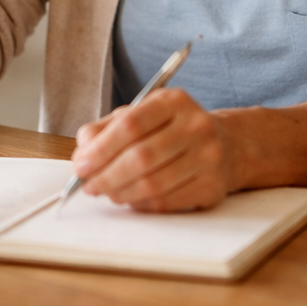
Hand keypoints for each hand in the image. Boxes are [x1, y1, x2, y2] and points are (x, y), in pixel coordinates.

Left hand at [71, 88, 240, 211]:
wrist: (226, 145)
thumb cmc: (170, 130)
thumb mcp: (140, 115)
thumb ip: (106, 129)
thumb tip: (83, 153)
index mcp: (173, 101)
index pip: (130, 125)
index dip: (101, 149)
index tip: (80, 166)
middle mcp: (196, 126)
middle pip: (141, 157)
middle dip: (107, 176)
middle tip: (88, 186)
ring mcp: (208, 157)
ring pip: (153, 184)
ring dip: (121, 193)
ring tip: (106, 192)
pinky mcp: (212, 187)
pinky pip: (166, 202)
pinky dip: (140, 204)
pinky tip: (130, 198)